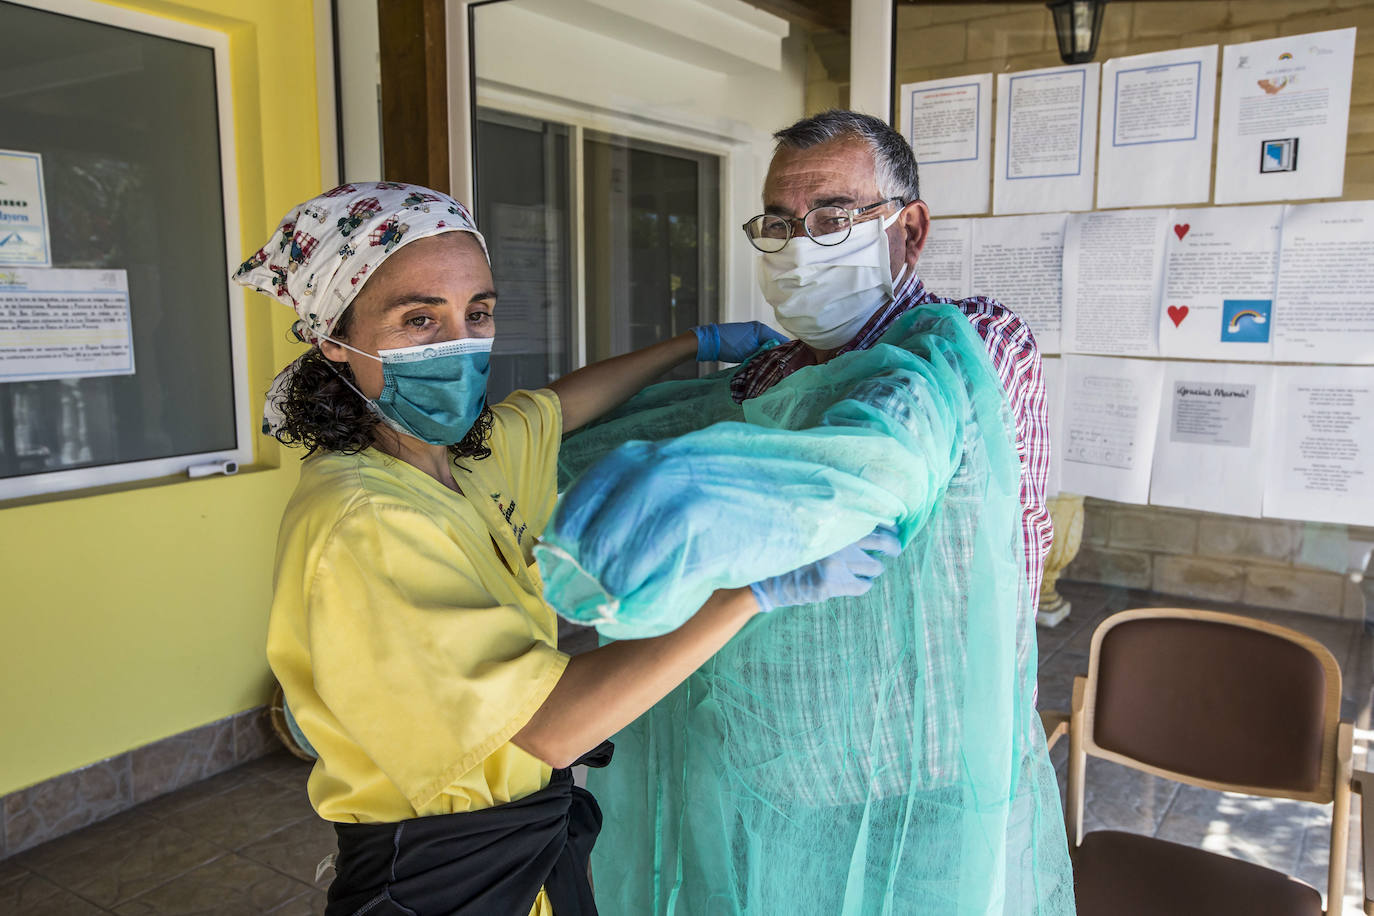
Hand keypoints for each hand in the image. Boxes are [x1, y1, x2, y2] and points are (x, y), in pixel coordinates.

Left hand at [692, 321, 787, 362]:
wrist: (708, 342)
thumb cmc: (728, 345)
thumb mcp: (749, 351)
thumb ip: (765, 353)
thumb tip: (777, 359)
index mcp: (761, 329)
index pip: (781, 340)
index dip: (786, 351)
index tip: (791, 363)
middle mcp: (758, 329)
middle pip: (774, 343)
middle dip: (777, 355)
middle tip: (782, 368)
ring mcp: (751, 334)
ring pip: (765, 346)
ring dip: (768, 356)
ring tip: (773, 368)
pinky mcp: (745, 340)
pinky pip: (757, 347)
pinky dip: (760, 355)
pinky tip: (761, 364)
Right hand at [749, 525, 900, 612]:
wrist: (764, 573)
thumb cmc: (788, 545)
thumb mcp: (810, 526)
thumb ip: (834, 520)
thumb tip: (867, 520)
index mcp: (835, 520)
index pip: (874, 517)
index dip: (888, 523)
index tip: (893, 526)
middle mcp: (839, 539)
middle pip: (885, 542)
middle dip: (893, 547)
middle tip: (894, 550)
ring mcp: (837, 563)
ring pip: (876, 566)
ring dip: (874, 568)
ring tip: (870, 568)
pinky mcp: (832, 585)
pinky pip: (863, 586)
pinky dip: (864, 585)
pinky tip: (859, 583)